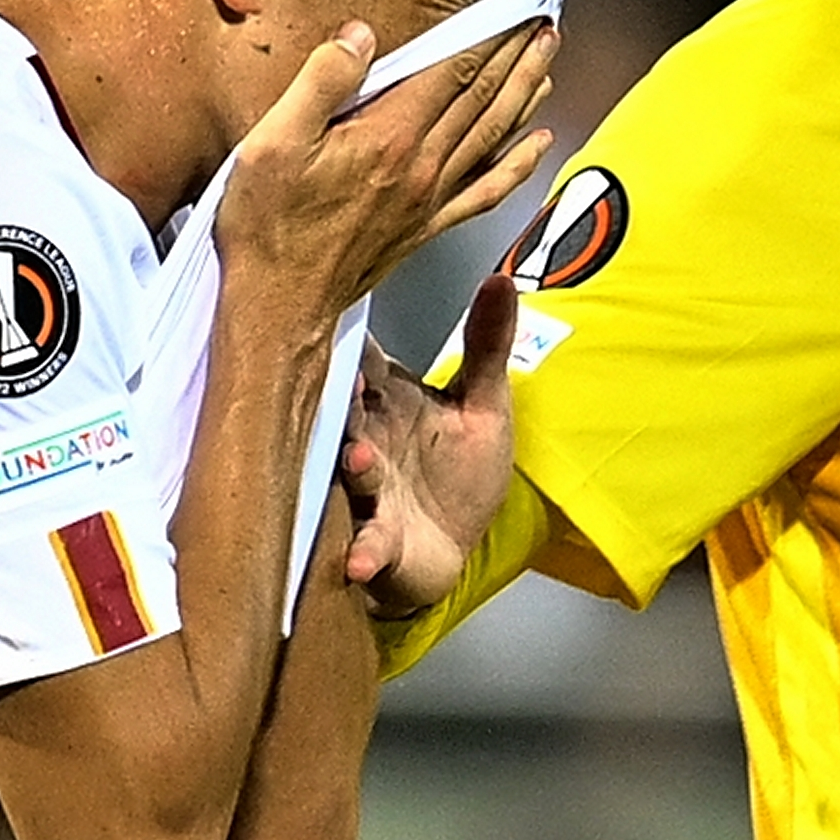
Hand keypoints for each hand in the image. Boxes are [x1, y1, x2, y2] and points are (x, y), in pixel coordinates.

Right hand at [217, 18, 557, 329]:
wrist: (279, 304)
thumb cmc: (268, 228)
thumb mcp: (272, 142)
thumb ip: (321, 82)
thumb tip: (360, 36)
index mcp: (387, 138)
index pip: (453, 71)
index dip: (489, 35)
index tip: (513, 7)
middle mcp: (420, 167)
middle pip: (483, 98)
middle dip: (518, 56)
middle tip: (545, 23)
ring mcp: (429, 199)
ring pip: (493, 136)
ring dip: (525, 96)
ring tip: (548, 63)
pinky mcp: (427, 227)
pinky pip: (487, 191)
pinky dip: (518, 164)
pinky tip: (536, 145)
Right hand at [343, 269, 524, 613]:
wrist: (455, 547)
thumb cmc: (459, 472)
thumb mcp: (485, 404)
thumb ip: (488, 345)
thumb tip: (502, 278)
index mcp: (388, 399)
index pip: (364, 359)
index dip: (354, 340)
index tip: (338, 311)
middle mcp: (367, 439)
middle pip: (348, 413)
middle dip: (343, 401)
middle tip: (346, 383)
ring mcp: (368, 491)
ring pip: (352, 475)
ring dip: (355, 470)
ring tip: (361, 461)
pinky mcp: (378, 541)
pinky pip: (367, 545)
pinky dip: (363, 552)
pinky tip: (360, 560)